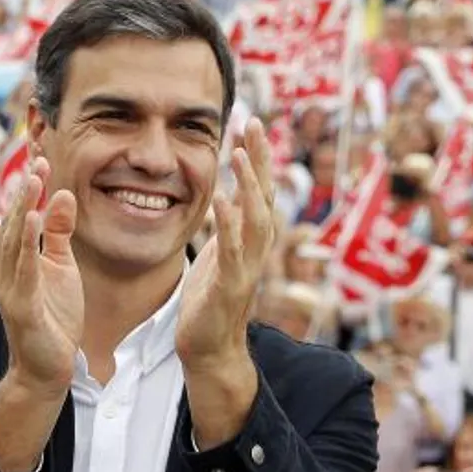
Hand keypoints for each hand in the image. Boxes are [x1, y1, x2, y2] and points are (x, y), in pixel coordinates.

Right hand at [0, 155, 81, 391]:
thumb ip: (60, 232)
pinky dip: (26, 242)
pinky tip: (32, 219)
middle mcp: (7, 267)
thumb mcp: (61, 267)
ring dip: (24, 207)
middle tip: (37, 156)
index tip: (41, 155)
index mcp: (16, 256)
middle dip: (26, 188)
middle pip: (15, 219)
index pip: (22, 213)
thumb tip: (63, 194)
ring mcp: (10, 286)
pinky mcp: (21, 305)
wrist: (48, 368)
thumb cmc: (53, 316)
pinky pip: (23, 268)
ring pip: (15, 239)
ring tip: (33, 178)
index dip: (30, 185)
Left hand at [176, 118, 277, 371]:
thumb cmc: (210, 300)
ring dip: (248, 186)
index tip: (251, 124)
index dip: (258, 158)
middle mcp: (256, 249)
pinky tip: (220, 200)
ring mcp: (245, 268)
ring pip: (255, 220)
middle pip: (265, 196)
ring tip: (238, 154)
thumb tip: (225, 198)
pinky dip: (228, 224)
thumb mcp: (218, 254)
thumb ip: (227, 227)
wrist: (208, 348)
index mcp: (251, 239)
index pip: (259, 191)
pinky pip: (230, 251)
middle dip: (261, 160)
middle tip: (254, 123)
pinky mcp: (228, 286)